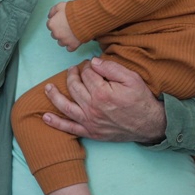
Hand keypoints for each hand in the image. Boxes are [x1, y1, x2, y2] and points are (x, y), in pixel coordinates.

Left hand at [42, 57, 165, 142]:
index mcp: (102, 93)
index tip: (91, 65)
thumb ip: (112, 68)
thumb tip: (93, 62)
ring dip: (54, 96)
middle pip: (75, 87)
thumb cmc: (141, 100)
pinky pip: (70, 128)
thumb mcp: (132, 78)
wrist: (149, 125)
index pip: (87, 75)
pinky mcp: (91, 132)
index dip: (87, 67)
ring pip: (66, 106)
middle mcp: (92, 108)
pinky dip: (56, 123)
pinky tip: (45, 117)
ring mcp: (90, 121)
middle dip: (73, 75)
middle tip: (74, 70)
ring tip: (48, 87)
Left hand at [46, 2, 80, 49]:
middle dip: (59, 31)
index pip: (50, 25)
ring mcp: (64, 41)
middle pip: (54, 34)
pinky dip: (71, 45)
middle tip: (67, 26)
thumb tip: (49, 16)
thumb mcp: (61, 5)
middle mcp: (56, 34)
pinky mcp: (72, 45)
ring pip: (61, 42)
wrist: (85, 18)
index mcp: (52, 24)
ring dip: (64, 39)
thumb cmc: (72, 11)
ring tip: (72, 33)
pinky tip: (75, 39)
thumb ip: (53, 11)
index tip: (62, 21)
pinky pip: (69, 48)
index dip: (56, 22)